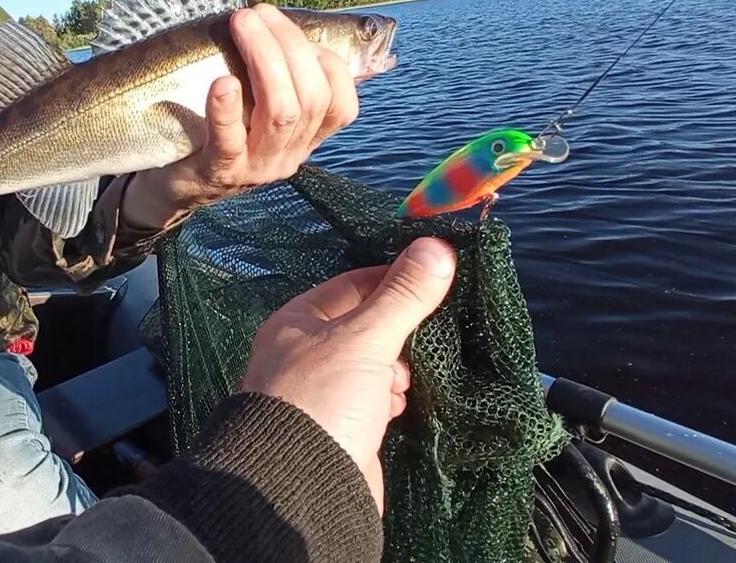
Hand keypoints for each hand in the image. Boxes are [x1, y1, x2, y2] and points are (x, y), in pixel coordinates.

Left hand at [122, 3, 359, 227]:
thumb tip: (276, 22)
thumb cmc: (216, 135)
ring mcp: (257, 168)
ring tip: (242, 25)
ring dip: (265, 59)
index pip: (341, 105)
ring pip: (282, 113)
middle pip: (313, 99)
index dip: (326, 62)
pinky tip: (222, 81)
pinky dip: (227, 108)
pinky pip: (230, 140)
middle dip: (289, 45)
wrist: (174, 187)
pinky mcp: (220, 172)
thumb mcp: (256, 114)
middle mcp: (289, 156)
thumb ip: (276, 82)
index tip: (291, 30)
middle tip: (257, 13)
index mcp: (304, 140)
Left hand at [239, 237, 456, 512]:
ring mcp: (323, 394)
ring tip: (408, 379)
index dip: (395, 280)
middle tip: (426, 338)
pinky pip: (374, 401)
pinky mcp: (342, 428)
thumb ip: (402, 297)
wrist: (302, 488)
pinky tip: (403, 406)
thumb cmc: (322, 401)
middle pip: (365, 326)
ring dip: (398, 368)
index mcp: (296, 323)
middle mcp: (304, 355)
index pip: (353, 285)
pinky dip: (392, 400)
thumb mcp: (364, 340)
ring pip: (372, 365)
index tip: (438, 278)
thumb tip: (438, 246)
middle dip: (399, 331)